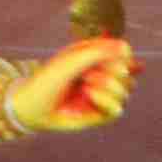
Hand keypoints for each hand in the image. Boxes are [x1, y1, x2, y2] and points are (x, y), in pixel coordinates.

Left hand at [11, 35, 132, 131]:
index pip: (124, 52)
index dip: (122, 54)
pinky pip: (118, 110)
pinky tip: (90, 97)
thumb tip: (126, 47)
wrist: (33, 106)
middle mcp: (102, 74)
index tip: (109, 56)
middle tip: (88, 74)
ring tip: (86, 86)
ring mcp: (103, 95)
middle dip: (113, 71)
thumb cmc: (48, 79)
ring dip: (108, 86)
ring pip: (126, 90)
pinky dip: (107, 101)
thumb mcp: (73, 59)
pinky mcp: (101, 114)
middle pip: (128, 71)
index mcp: (96, 57)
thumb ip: (99, 51)